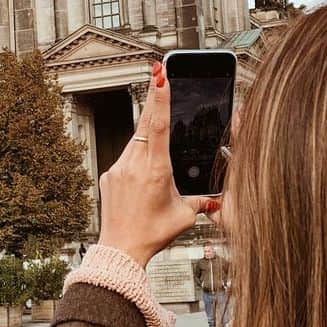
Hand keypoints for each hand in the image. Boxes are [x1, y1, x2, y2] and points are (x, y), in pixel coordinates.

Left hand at [98, 62, 218, 267]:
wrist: (120, 250)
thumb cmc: (153, 234)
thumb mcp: (184, 217)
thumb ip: (201, 202)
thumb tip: (217, 199)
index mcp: (156, 170)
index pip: (158, 126)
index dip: (160, 98)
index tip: (160, 77)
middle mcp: (134, 164)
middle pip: (145, 125)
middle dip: (153, 102)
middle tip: (157, 75)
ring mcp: (118, 169)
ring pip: (135, 142)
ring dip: (147, 139)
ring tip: (156, 156)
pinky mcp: (109, 176)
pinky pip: (125, 159)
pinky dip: (136, 160)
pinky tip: (142, 180)